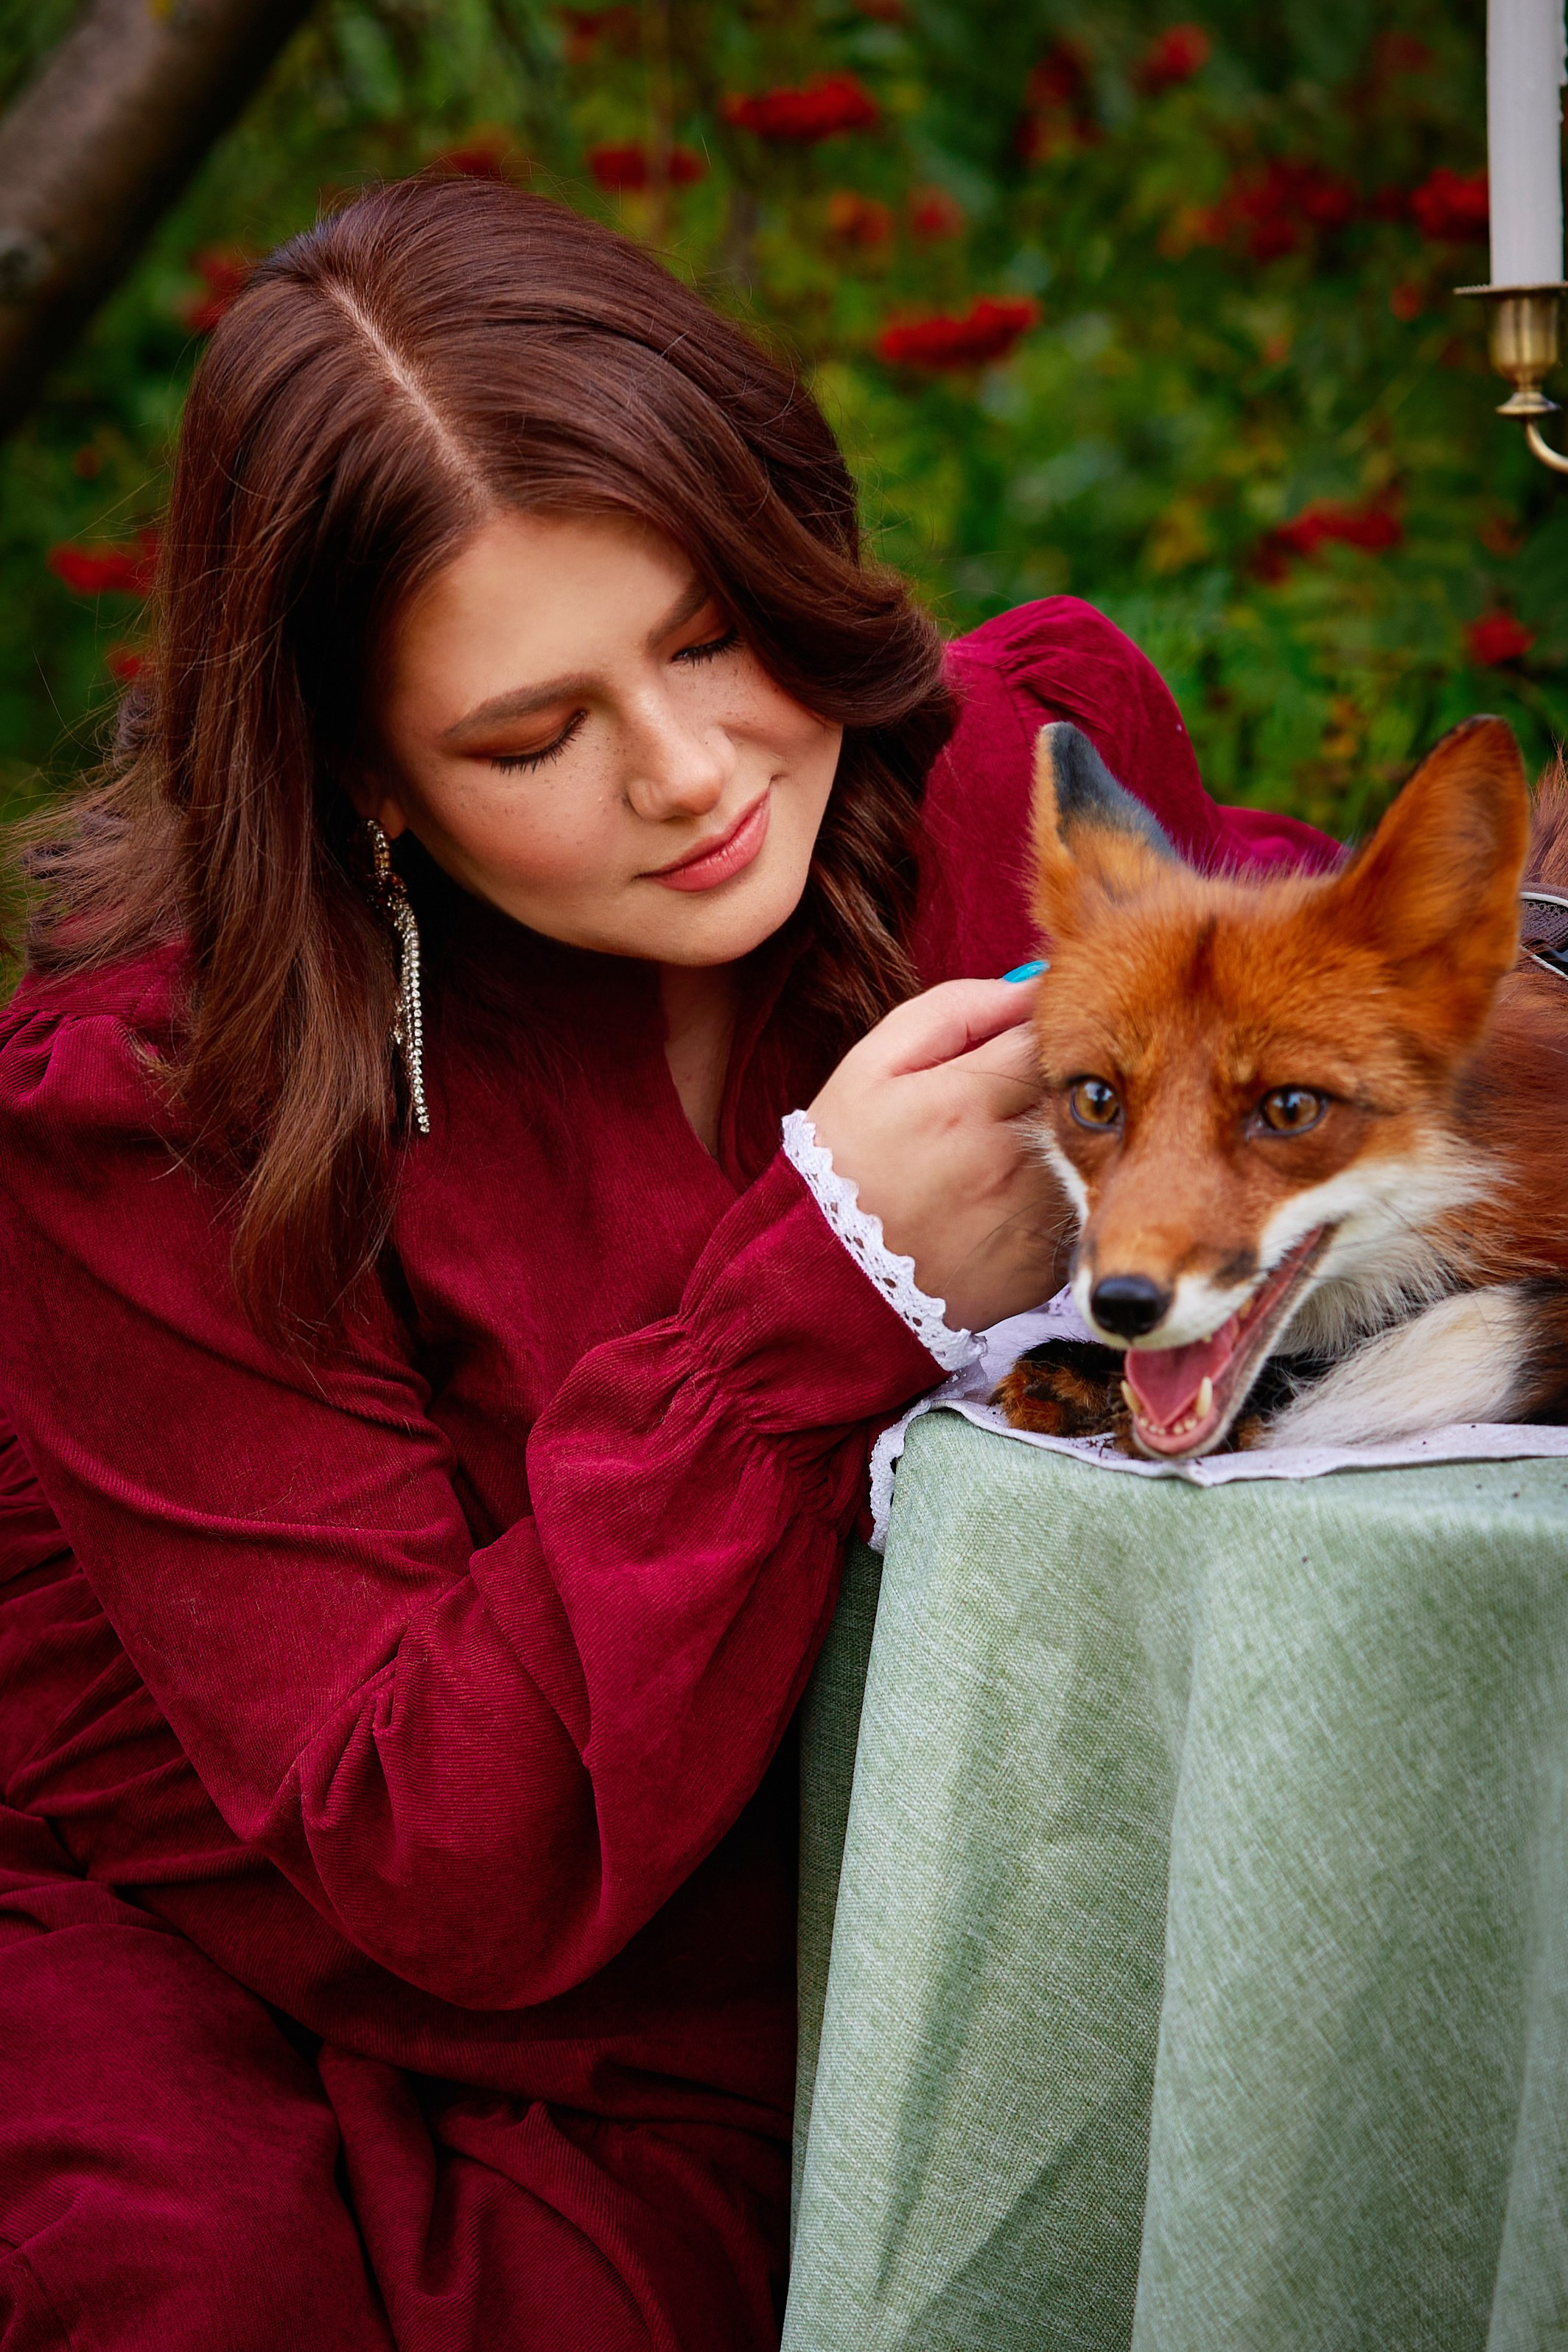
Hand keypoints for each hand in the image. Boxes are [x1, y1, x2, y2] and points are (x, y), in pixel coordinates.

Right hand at [805, 978, 1072, 1335]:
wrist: (832, 1284)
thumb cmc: (846, 1163)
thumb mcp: (872, 1067)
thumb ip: (953, 1012)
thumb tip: (1028, 985)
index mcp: (969, 1098)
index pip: (1051, 1031)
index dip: (1043, 1027)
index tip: (1020, 1042)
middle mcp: (1015, 1157)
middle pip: (1077, 1090)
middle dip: (1054, 1085)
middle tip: (1008, 1103)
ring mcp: (1037, 1215)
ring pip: (1087, 1150)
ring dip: (1061, 1141)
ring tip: (998, 1157)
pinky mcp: (1051, 1264)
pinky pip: (1080, 1208)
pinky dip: (1056, 1196)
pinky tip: (1007, 1203)